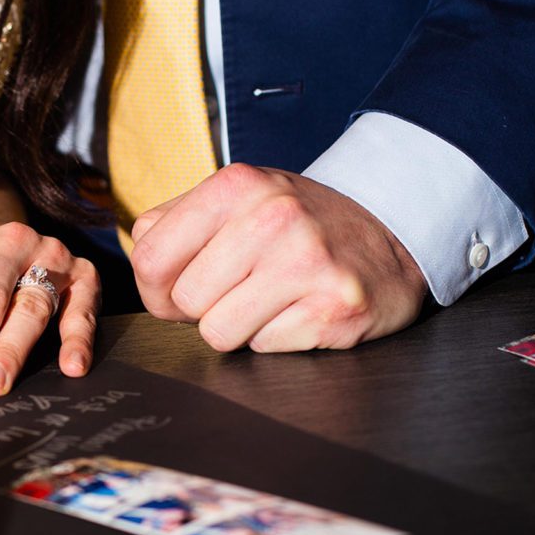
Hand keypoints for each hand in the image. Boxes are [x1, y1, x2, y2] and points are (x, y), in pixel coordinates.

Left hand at [129, 164, 426, 351]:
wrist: (392, 229)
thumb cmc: (296, 223)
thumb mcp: (235, 200)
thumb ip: (174, 224)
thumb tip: (142, 267)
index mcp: (236, 186)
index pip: (150, 260)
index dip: (158, 288)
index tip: (183, 284)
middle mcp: (273, 217)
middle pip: (185, 302)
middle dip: (202, 308)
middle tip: (240, 288)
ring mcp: (308, 262)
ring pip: (219, 333)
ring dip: (239, 327)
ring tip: (270, 298)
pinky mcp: (336, 307)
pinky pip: (264, 348)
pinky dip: (277, 337)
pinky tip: (301, 309)